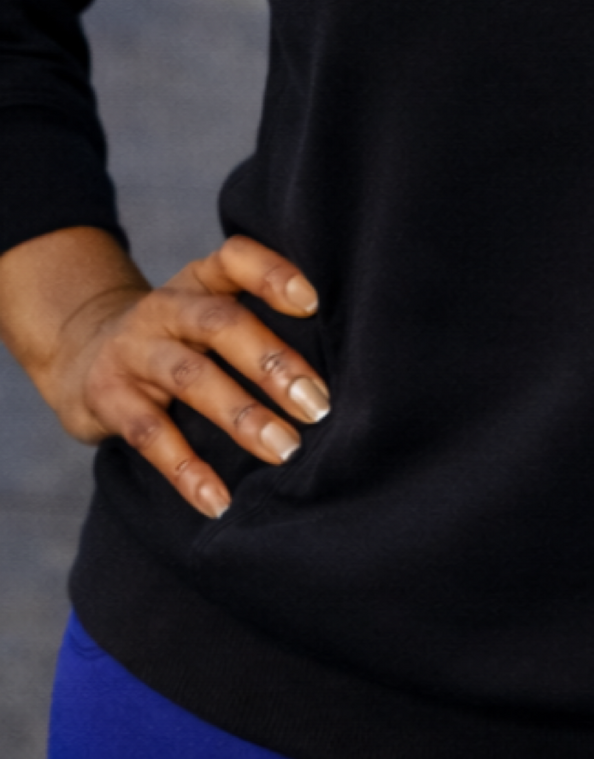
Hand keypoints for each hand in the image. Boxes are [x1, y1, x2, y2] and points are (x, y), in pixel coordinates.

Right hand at [20, 230, 328, 520]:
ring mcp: (134, 350)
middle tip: (318, 405)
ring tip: (285, 449)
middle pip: (222, 324)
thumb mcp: (208, 310)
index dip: (273, 275)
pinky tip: (218, 500)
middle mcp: (166, 307)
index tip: (313, 303)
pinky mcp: (107, 397)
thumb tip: (348, 360)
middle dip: (273, 364)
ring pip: (192, 378)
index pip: (236, 258)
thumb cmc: (178, 337)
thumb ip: (259, 320)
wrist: (81, 354)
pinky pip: (150, 434)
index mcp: (200, 280)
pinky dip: (186, 469)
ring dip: (242, 416)